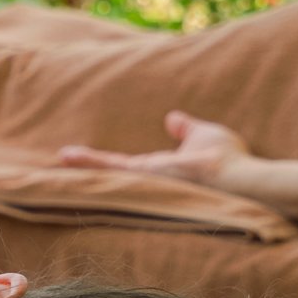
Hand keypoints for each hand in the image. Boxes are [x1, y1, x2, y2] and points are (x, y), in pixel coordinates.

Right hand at [57, 110, 253, 187]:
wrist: (236, 177)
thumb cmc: (226, 159)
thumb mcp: (203, 135)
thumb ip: (186, 129)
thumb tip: (172, 119)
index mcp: (163, 170)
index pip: (133, 167)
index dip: (115, 163)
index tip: (96, 160)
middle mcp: (150, 179)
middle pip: (114, 172)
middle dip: (91, 168)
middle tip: (66, 162)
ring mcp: (146, 178)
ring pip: (107, 170)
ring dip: (83, 164)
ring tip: (61, 157)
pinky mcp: (144, 173)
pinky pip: (110, 166)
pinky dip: (88, 161)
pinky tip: (66, 155)